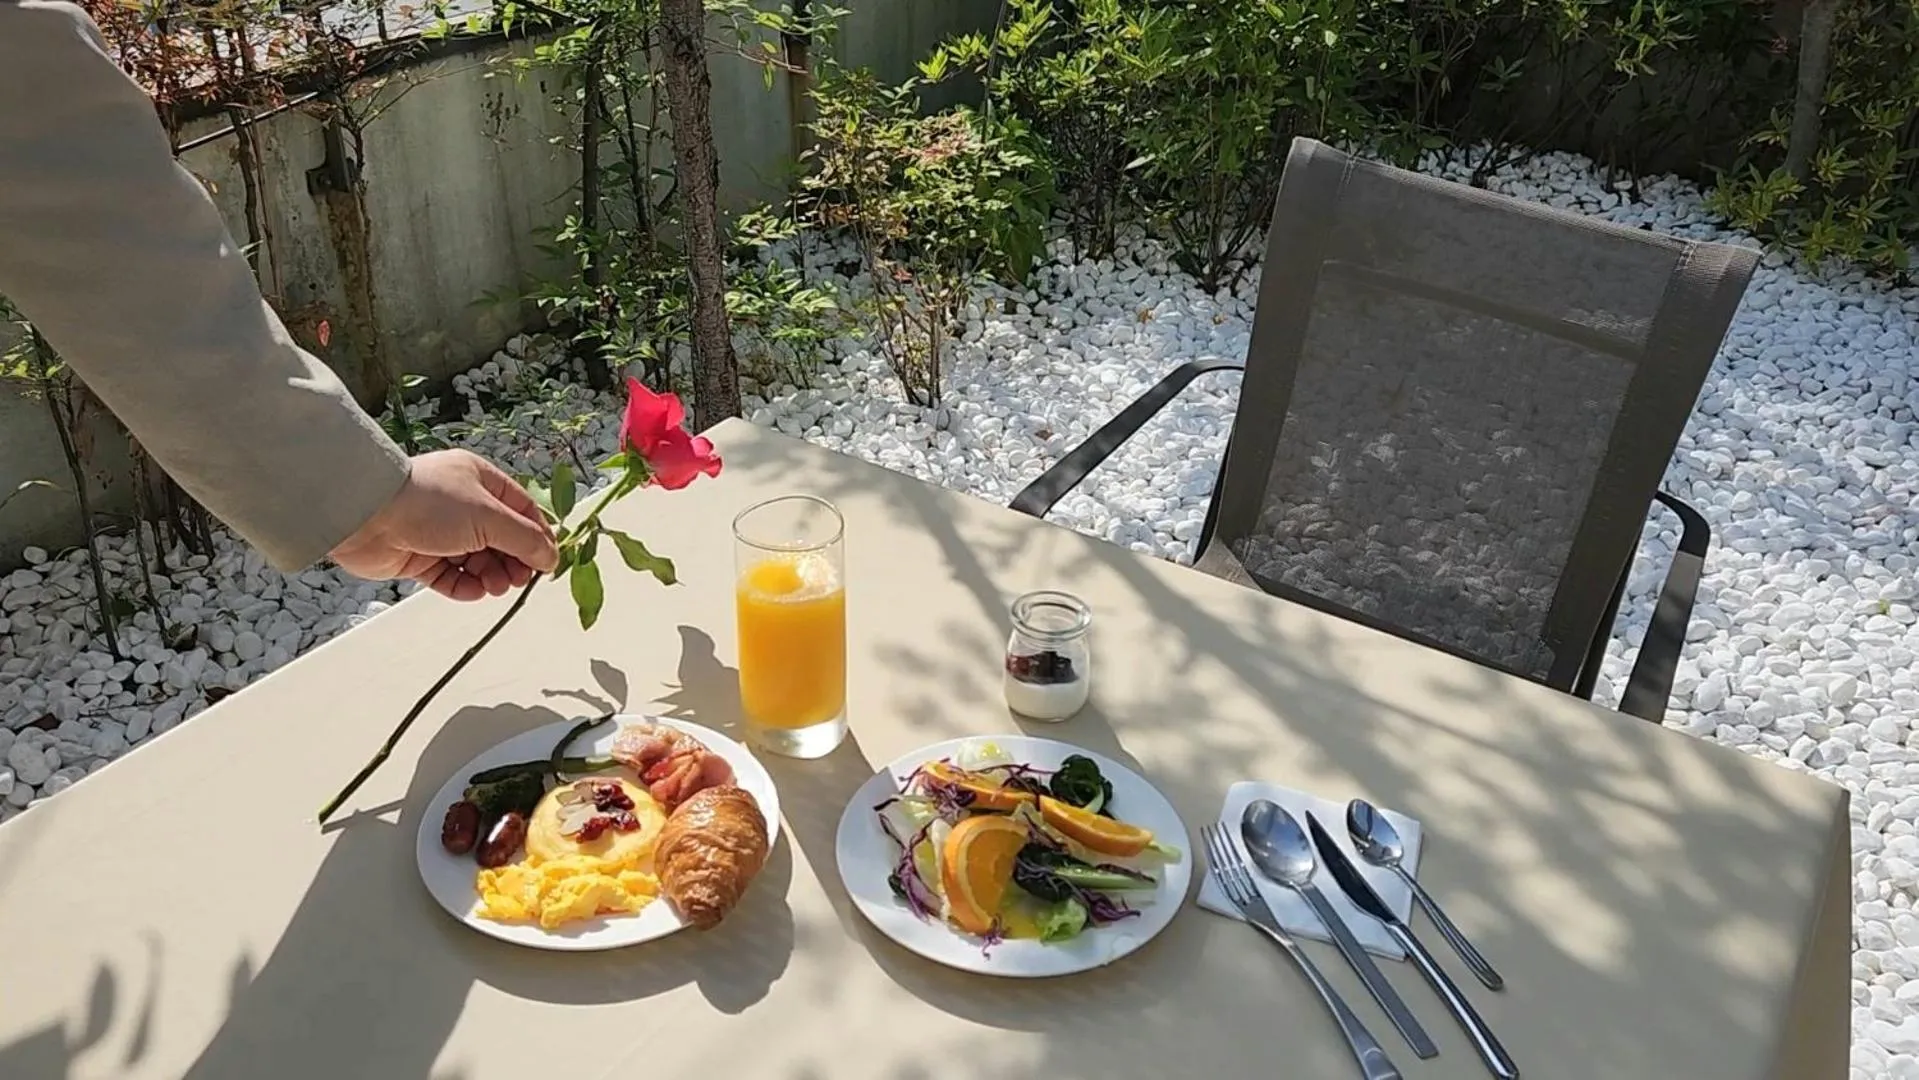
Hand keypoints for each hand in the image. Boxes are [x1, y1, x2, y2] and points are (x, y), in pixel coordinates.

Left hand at [330, 449, 559, 600]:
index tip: (547, 563)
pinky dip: (464, 586)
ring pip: (477, 560)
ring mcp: (438, 531)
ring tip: (495, 587)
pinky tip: (472, 591)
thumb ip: (525, 539)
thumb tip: (551, 557)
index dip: (538, 537)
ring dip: (491, 576)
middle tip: (519, 580)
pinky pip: (450, 576)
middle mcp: (461, 504)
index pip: (522, 510)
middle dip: (513, 561)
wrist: (365, 515)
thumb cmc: (428, 502)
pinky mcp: (418, 556)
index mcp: (480, 480)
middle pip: (501, 539)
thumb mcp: (489, 516)